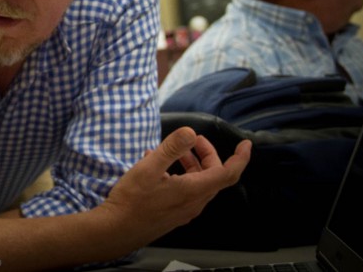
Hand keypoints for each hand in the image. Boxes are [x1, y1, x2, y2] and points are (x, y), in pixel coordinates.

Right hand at [97, 126, 250, 249]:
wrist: (116, 230)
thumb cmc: (132, 200)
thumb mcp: (149, 167)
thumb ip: (171, 148)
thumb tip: (190, 132)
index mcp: (194, 190)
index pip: (228, 173)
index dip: (240, 158)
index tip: (245, 144)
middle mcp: (194, 202)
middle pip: (213, 176)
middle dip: (207, 154)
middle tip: (193, 140)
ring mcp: (184, 210)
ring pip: (199, 183)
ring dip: (193, 164)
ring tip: (173, 151)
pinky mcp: (174, 214)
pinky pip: (187, 191)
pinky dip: (181, 175)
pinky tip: (159, 167)